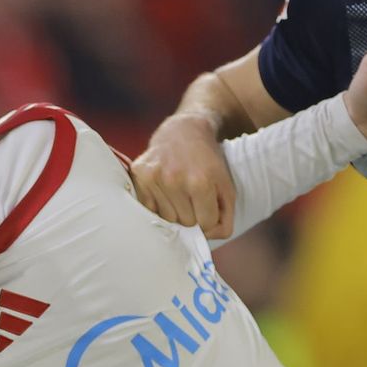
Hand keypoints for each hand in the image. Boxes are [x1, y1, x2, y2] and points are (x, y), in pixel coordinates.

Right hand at [130, 113, 237, 239]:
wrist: (184, 130)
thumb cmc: (208, 161)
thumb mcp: (227, 186)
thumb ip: (226, 218)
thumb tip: (209, 237)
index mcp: (200, 182)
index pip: (206, 224)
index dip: (209, 216)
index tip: (208, 204)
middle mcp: (174, 179)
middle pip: (185, 223)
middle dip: (191, 213)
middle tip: (192, 194)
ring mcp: (154, 177)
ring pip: (166, 219)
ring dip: (174, 210)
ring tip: (178, 190)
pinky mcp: (139, 175)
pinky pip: (148, 209)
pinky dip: (157, 204)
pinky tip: (164, 189)